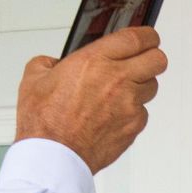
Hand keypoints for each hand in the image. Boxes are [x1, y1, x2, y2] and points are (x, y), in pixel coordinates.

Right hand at [15, 26, 167, 173]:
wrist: (54, 156)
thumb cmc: (44, 121)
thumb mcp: (34, 78)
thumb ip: (47, 63)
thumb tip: (52, 64)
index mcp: (95, 61)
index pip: (137, 38)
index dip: (147, 36)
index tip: (147, 38)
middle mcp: (117, 80)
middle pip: (157, 59)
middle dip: (152, 57)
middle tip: (143, 60)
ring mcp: (129, 104)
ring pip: (152, 86)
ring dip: (141, 85)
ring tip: (121, 91)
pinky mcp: (134, 126)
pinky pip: (143, 112)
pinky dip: (133, 112)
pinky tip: (114, 115)